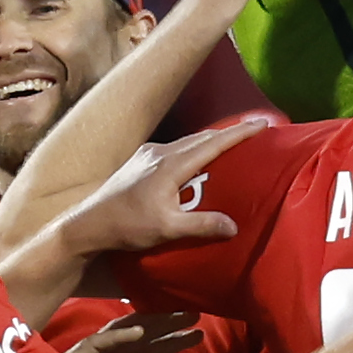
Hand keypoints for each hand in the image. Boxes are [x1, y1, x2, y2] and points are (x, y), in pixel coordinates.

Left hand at [61, 114, 271, 258]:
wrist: (90, 223)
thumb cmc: (127, 226)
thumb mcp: (167, 229)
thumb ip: (201, 225)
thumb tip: (233, 226)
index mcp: (171, 165)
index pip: (213, 143)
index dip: (239, 133)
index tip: (262, 123)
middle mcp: (160, 153)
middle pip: (202, 137)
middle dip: (230, 132)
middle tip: (254, 128)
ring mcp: (148, 154)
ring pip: (187, 142)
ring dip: (211, 140)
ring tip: (231, 141)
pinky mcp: (140, 161)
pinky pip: (175, 149)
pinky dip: (193, 149)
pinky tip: (197, 158)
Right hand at [69, 308, 202, 352]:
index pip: (154, 351)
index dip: (175, 342)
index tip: (199, 334)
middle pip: (144, 336)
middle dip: (168, 325)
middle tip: (195, 316)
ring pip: (126, 331)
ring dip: (150, 323)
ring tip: (174, 317)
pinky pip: (99, 341)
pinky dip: (118, 336)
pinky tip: (139, 332)